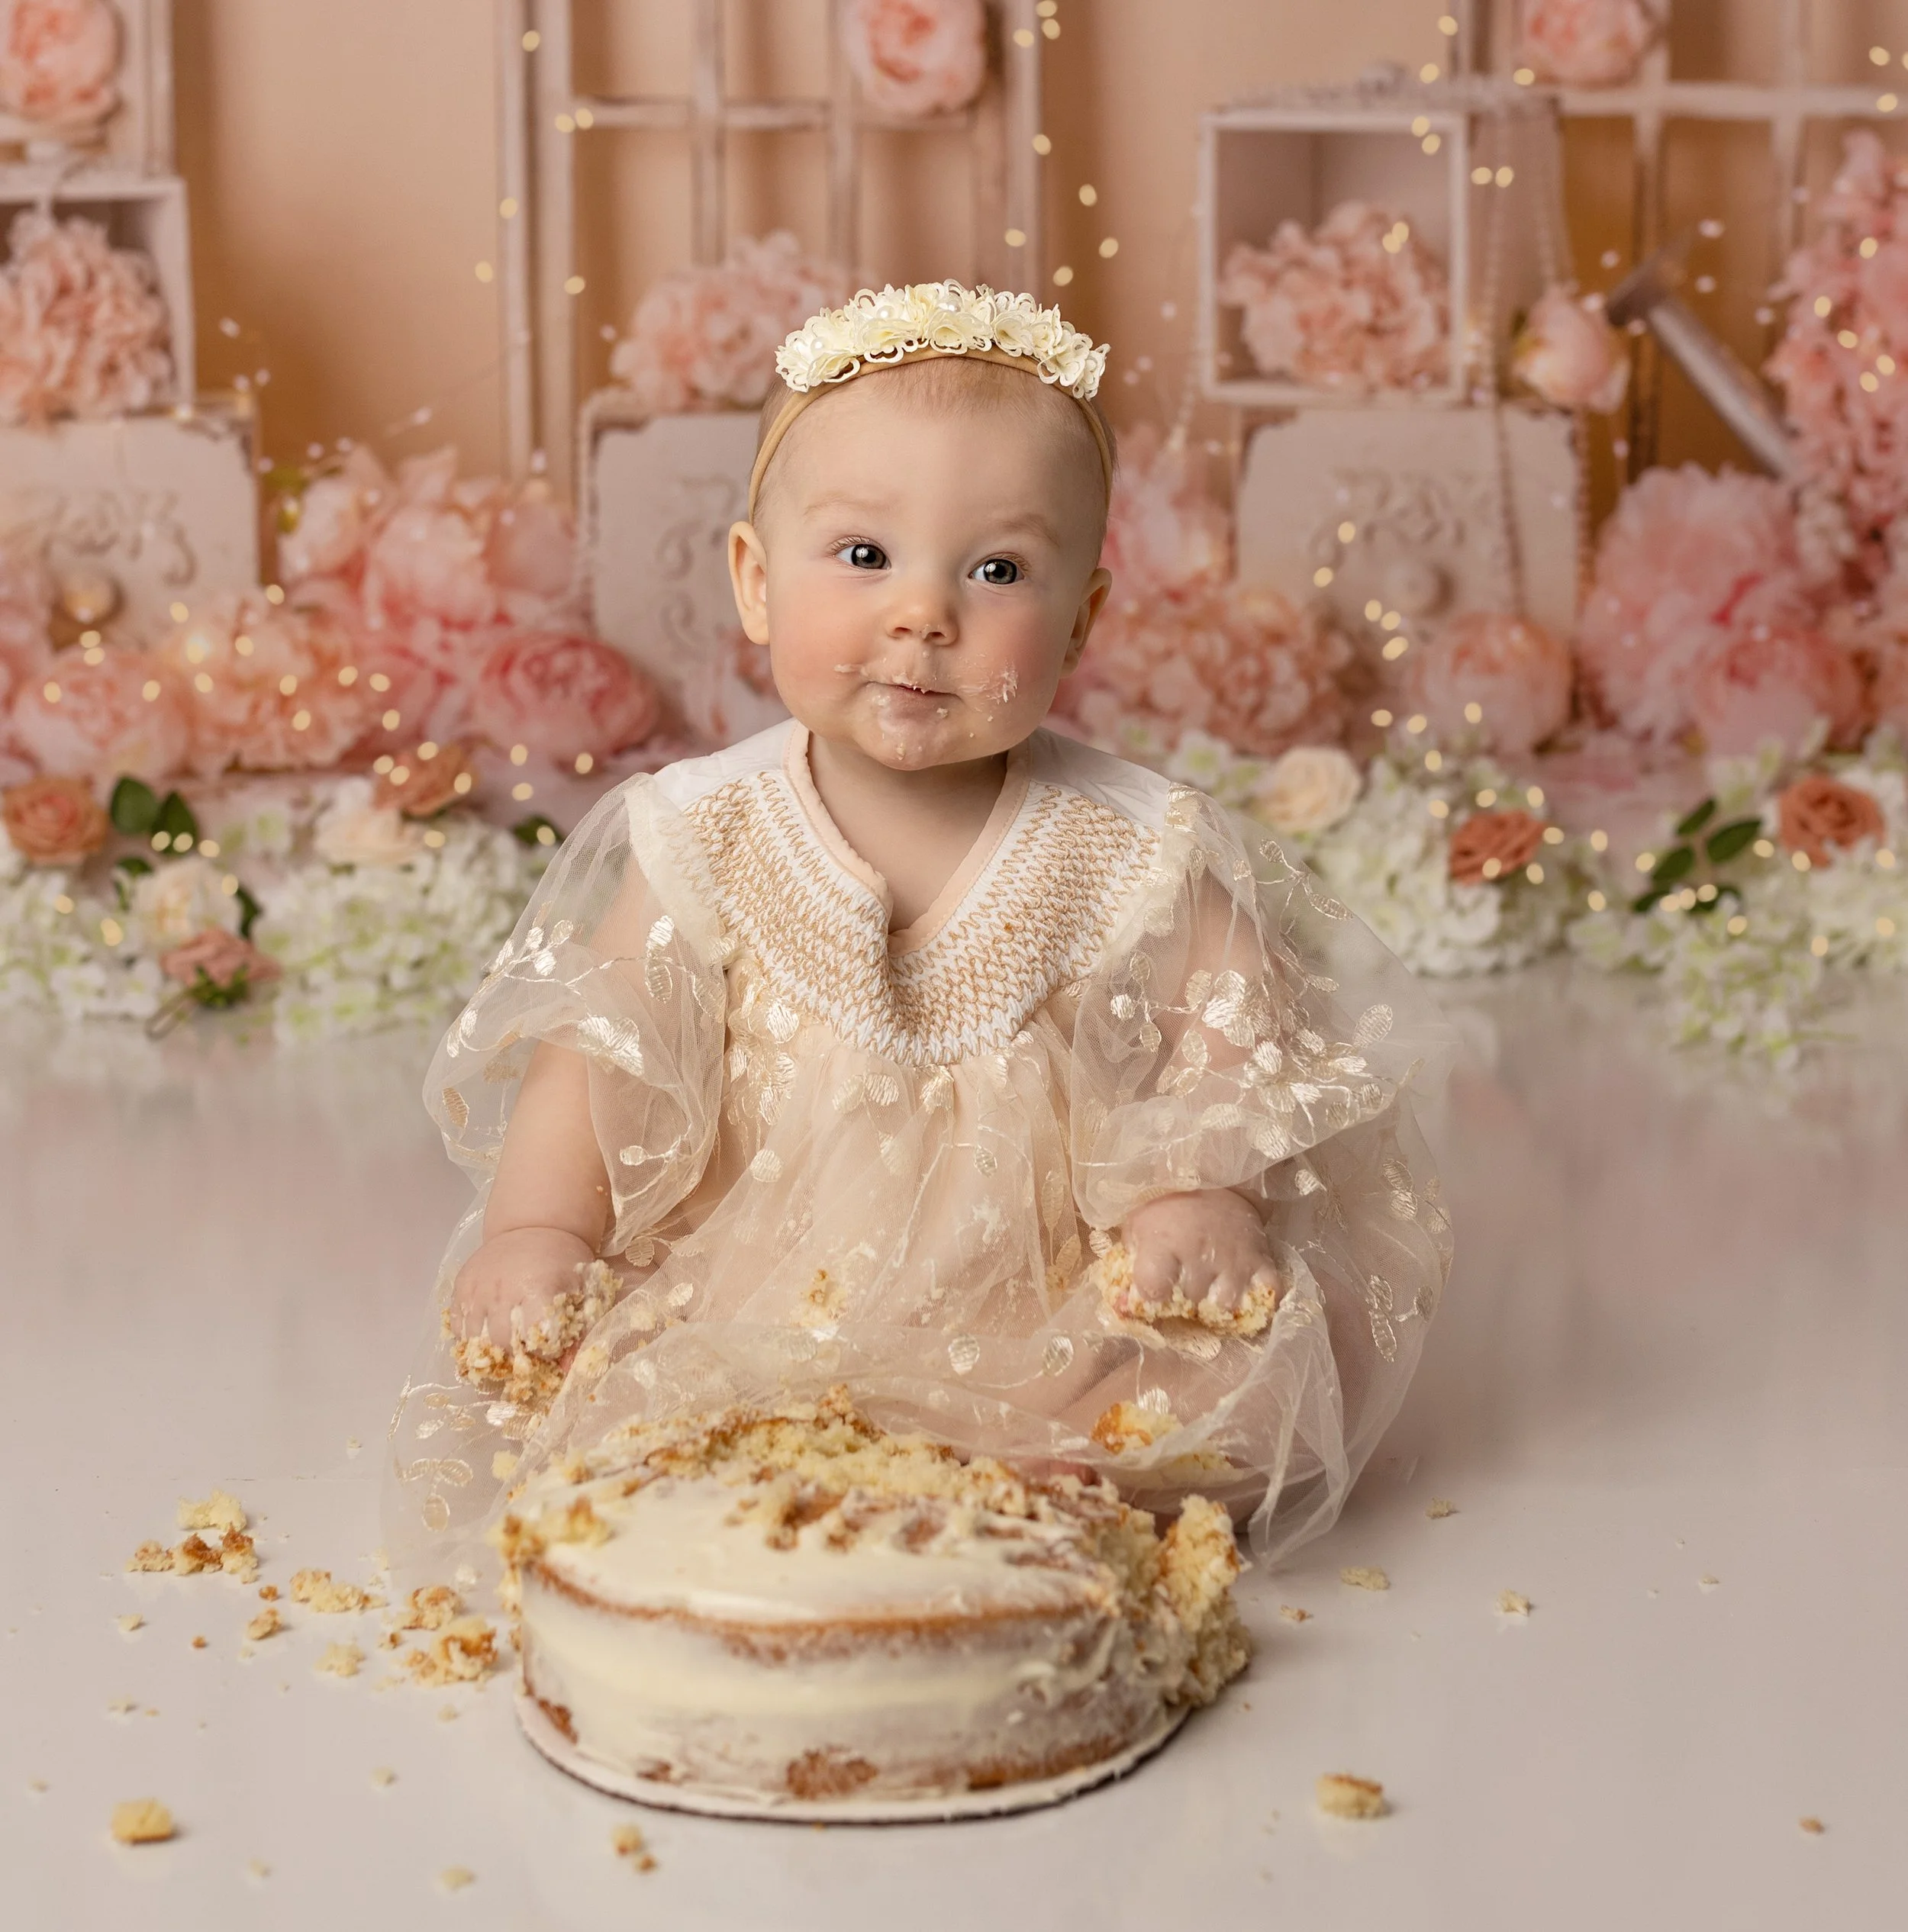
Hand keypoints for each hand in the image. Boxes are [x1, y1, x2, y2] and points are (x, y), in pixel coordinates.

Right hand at [451, 1226, 597, 1351]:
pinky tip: (487, 1335)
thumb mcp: (582, 1290)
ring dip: (493, 1351)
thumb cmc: (563, 1262)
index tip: (551, 1348)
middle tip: (529, 1350)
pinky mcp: (460, 1287)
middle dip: (517, 1356)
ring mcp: (477, 1289)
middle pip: (502, 1345)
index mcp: (538, 1288)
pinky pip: (458, 1327)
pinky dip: (471, 1339)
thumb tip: (568, 1370)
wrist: (532, 1226)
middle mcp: (502, 1290)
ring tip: (509, 1346)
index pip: (535, 1341)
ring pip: (475, 1341)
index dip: (545, 1352)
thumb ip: (579, 1330)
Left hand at [1122, 1188, 1277, 1314]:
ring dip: (1217, 1306)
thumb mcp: (1138, 1225)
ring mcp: (1233, 1261)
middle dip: (1184, 1301)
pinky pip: (1269, 1293)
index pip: (1153, 1289)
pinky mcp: (1261, 1260)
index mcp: (1163, 1245)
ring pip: (1226, 1306)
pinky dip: (1260, 1299)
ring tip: (1211, 1294)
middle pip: (1190, 1301)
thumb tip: (1126, 1300)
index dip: (1150, 1297)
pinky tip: (1248, 1294)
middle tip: (1183, 1289)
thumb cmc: (1167, 1203)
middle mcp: (1198, 1256)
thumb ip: (1131, 1260)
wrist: (1213, 1172)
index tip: (1153, 1293)